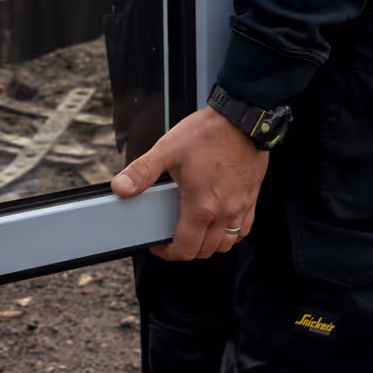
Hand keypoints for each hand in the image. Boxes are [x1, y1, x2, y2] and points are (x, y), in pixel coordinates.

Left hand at [111, 106, 267, 260]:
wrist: (243, 119)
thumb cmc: (211, 133)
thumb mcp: (168, 149)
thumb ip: (143, 171)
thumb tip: (122, 187)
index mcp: (201, 206)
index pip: (185, 249)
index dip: (167, 252)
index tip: (159, 244)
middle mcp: (224, 213)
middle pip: (204, 251)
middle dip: (186, 250)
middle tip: (173, 238)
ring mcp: (240, 208)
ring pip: (226, 245)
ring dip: (208, 245)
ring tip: (195, 232)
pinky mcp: (251, 200)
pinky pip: (243, 231)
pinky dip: (230, 235)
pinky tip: (221, 224)